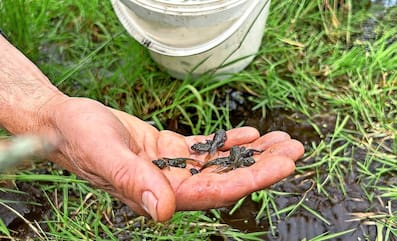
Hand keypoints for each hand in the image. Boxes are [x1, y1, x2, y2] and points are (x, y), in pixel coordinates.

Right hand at [44, 97, 303, 220]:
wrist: (66, 125)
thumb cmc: (79, 138)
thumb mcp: (106, 156)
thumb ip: (135, 183)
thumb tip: (165, 212)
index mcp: (159, 192)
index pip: (214, 191)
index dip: (249, 180)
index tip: (281, 166)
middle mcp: (172, 184)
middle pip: (226, 178)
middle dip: (263, 165)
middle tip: (296, 148)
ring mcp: (173, 168)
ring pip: (222, 163)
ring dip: (254, 153)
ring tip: (284, 140)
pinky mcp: (171, 150)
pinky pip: (206, 148)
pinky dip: (229, 142)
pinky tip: (252, 135)